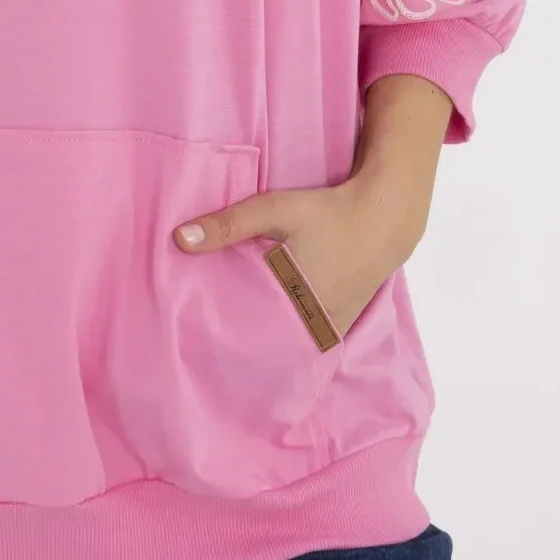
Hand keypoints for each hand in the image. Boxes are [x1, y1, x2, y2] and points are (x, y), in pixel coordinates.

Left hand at [172, 160, 429, 339]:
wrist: (381, 221)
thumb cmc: (325, 213)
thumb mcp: (274, 210)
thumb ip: (228, 224)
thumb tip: (179, 240)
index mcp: (290, 298)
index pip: (245, 333)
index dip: (219, 338)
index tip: (193, 342)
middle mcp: (310, 321)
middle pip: (265, 345)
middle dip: (237, 347)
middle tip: (204, 347)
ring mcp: (327, 328)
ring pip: (287, 347)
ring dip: (264, 347)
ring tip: (230, 348)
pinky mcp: (338, 326)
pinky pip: (307, 343)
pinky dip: (288, 342)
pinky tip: (267, 339)